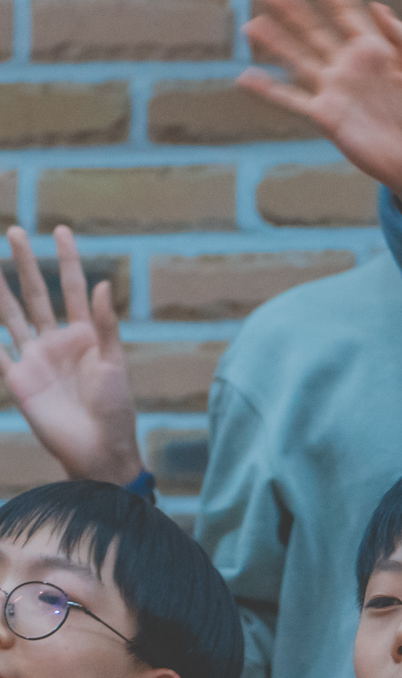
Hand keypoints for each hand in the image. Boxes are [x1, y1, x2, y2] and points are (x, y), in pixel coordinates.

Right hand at [0, 224, 142, 484]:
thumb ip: (106, 324)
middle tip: (14, 231)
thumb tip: (103, 282)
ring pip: (11, 314)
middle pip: (38, 293)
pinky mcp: (18, 378)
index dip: (68, 259)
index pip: (73, 288)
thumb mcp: (114, 363)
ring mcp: (35, 357)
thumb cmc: (115, 407)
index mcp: (86, 334)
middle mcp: (57, 340)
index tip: (62, 230)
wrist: (98, 447)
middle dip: (26, 262)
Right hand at [239, 0, 401, 221]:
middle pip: (314, 31)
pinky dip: (268, 89)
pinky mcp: (326, 116)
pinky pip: (291, 98)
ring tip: (253, 25)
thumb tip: (377, 5)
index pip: (345, 12)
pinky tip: (245, 76)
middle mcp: (348, 66)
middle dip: (293, 10)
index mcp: (373, 51)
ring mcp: (335, 90)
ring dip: (275, 43)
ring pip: (297, 60)